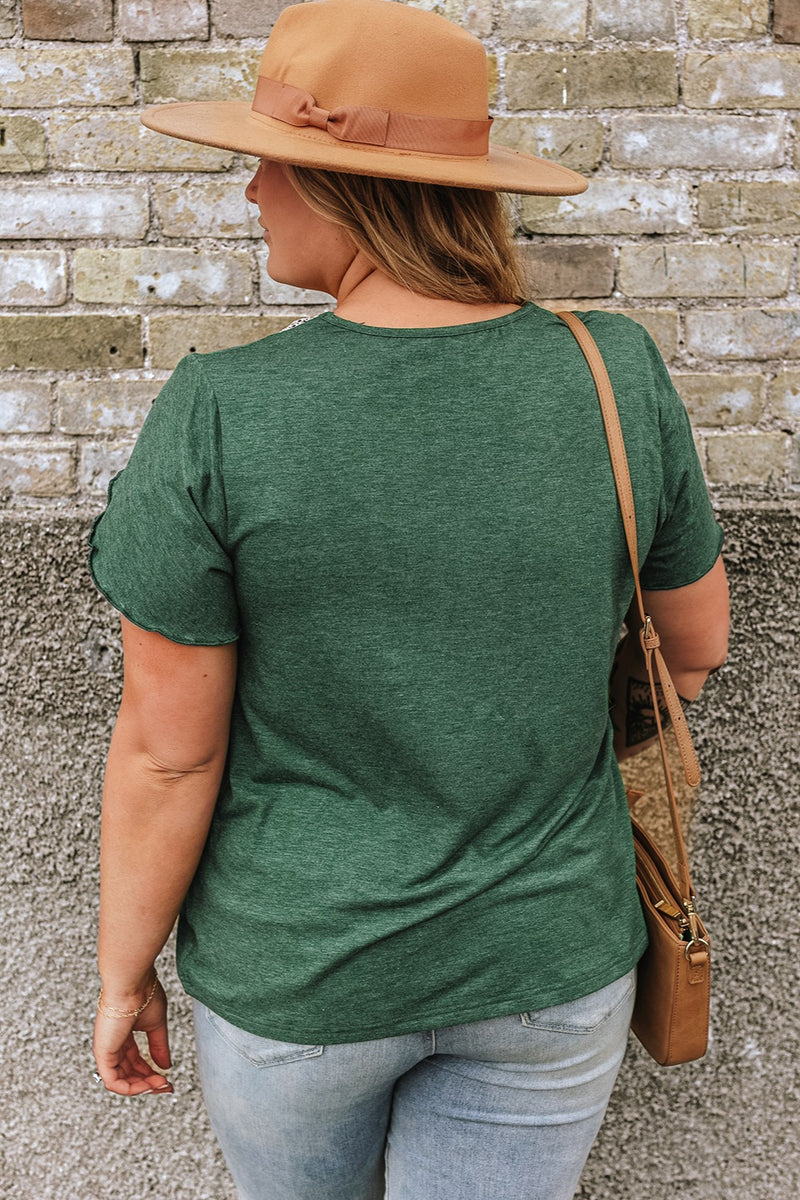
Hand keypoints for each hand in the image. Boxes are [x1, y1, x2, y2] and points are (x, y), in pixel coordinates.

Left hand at [93, 975, 173, 1095]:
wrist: (132, 983)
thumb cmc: (143, 994)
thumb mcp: (156, 1025)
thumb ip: (159, 1047)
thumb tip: (165, 1066)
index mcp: (123, 1036)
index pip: (135, 1062)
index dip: (150, 1073)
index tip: (167, 1079)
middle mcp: (113, 1044)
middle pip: (128, 1074)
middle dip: (148, 1083)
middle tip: (165, 1086)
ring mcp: (107, 1050)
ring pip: (121, 1081)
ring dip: (142, 1087)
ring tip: (159, 1085)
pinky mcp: (103, 1054)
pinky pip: (113, 1081)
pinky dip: (131, 1088)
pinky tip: (147, 1085)